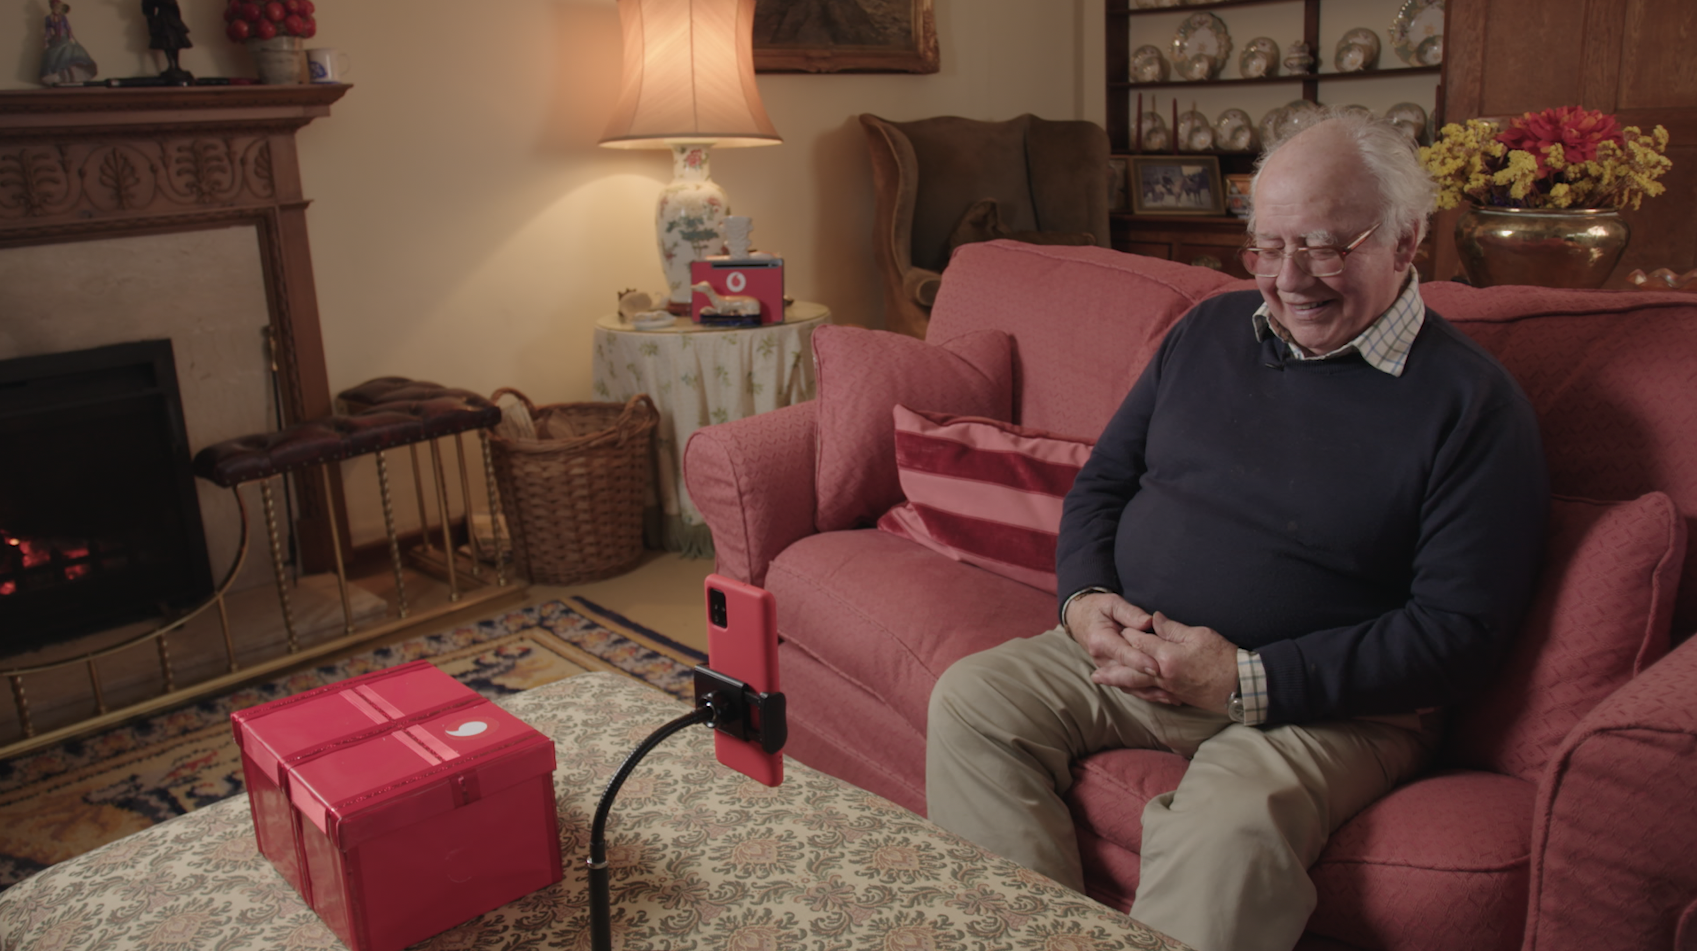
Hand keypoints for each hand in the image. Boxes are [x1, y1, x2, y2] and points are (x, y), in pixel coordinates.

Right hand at [1064, 593, 1174, 703]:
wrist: (1079, 618)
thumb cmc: (1098, 608)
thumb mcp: (1112, 603)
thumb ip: (1130, 613)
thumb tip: (1148, 622)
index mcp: (1100, 639)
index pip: (1122, 653)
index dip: (1140, 661)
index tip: (1156, 667)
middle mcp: (1101, 658)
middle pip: (1127, 673)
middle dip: (1150, 681)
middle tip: (1173, 686)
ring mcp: (1105, 668)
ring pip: (1129, 685)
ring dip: (1151, 692)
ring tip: (1173, 696)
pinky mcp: (1111, 673)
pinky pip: (1129, 687)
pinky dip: (1147, 693)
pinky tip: (1165, 697)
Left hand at [1096, 611, 1237, 713]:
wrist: (1242, 686)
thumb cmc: (1224, 657)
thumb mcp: (1200, 635)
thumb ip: (1172, 628)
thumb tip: (1154, 619)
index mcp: (1168, 656)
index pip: (1140, 643)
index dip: (1129, 633)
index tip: (1119, 627)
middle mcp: (1164, 675)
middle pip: (1131, 671)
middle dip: (1112, 670)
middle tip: (1094, 673)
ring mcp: (1170, 688)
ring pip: (1139, 686)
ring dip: (1120, 684)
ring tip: (1105, 682)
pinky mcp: (1178, 697)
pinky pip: (1153, 696)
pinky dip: (1140, 693)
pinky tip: (1134, 692)